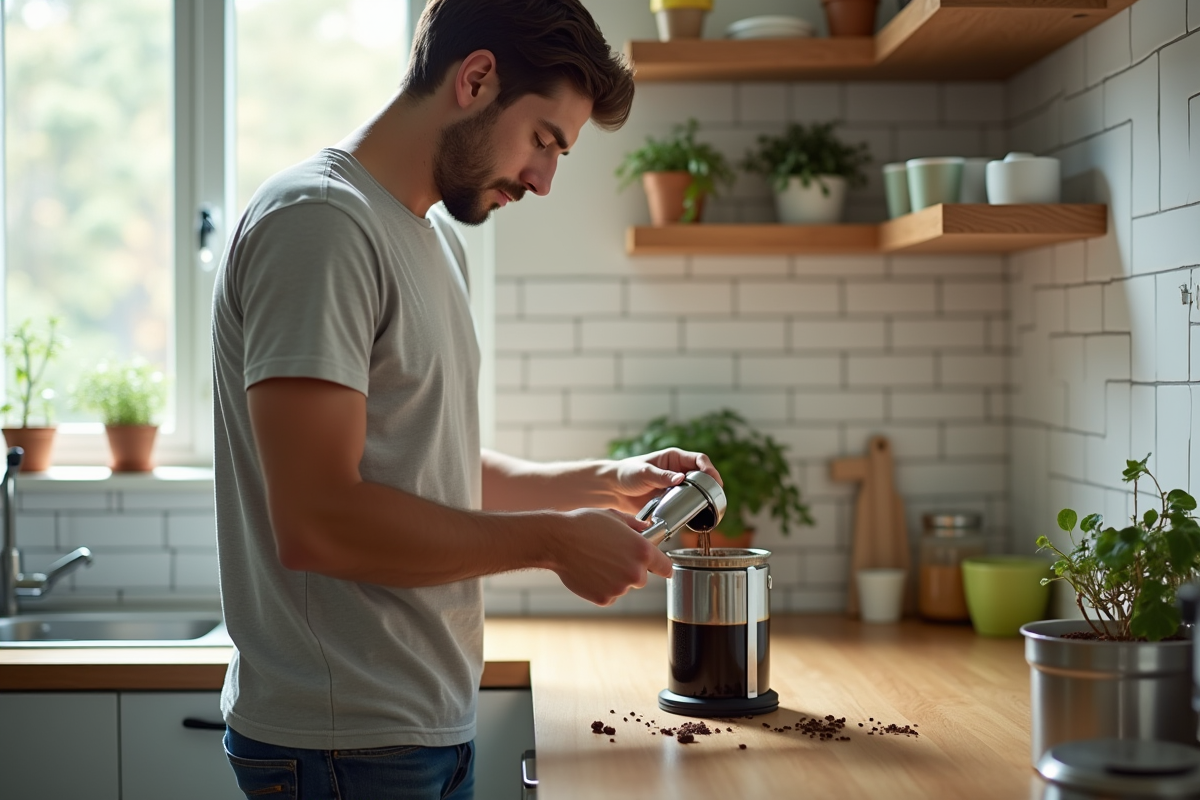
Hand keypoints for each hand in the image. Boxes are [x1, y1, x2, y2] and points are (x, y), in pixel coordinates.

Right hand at [550, 508, 673, 605]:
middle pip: (642, 578)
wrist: (557, 541)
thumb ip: (635, 525)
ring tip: (596, 562)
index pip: (665, 566)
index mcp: (642, 551)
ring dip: (615, 579)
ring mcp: (620, 588)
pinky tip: (589, 572)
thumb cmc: (584, 525)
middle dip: (631, 570)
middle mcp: (635, 572)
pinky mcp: (604, 599)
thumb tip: (646, 528)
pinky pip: (608, 595)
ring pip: (623, 586)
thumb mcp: (614, 516)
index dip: (662, 566)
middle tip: (612, 557)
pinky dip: (601, 587)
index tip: (660, 568)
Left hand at [605, 448, 722, 513]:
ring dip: (703, 499)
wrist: (613, 490)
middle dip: (711, 485)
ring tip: (709, 508)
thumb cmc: (626, 473)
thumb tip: (681, 478)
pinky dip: (692, 509)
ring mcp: (675, 487)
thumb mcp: (644, 473)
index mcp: (674, 458)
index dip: (710, 469)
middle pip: (702, 477)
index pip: (699, 460)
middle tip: (714, 497)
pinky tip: (695, 515)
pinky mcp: (671, 501)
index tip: (714, 480)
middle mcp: (678, 471)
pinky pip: (686, 504)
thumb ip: (661, 476)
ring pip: (697, 492)